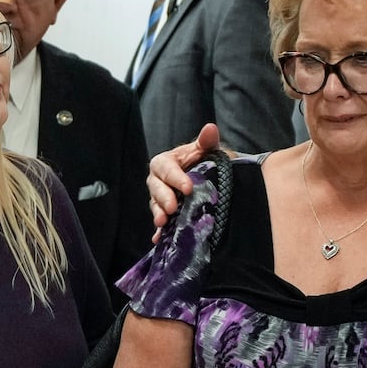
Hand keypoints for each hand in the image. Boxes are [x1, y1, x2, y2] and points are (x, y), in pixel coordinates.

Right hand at [147, 123, 219, 238]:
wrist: (208, 177)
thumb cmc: (204, 160)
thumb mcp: (207, 150)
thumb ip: (207, 141)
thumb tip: (210, 128)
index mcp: (166, 162)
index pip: (166, 168)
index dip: (175, 178)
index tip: (188, 187)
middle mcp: (159, 180)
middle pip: (156, 188)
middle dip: (163, 198)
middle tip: (172, 208)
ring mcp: (161, 198)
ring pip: (155, 205)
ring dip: (158, 214)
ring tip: (163, 222)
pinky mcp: (165, 213)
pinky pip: (160, 222)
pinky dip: (159, 231)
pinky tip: (159, 239)